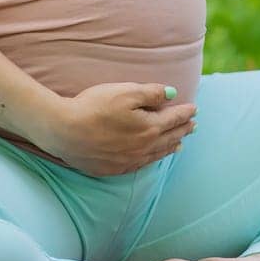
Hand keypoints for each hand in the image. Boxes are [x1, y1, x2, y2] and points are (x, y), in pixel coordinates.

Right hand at [31, 82, 197, 176]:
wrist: (64, 131)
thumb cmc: (94, 107)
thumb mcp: (125, 92)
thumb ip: (151, 93)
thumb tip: (171, 94)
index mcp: (149, 127)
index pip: (173, 119)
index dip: (185, 113)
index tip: (195, 109)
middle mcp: (143, 147)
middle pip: (169, 138)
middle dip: (183, 130)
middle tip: (193, 126)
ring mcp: (128, 160)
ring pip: (157, 154)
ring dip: (171, 147)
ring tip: (180, 144)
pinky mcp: (114, 168)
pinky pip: (141, 164)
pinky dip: (152, 159)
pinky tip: (152, 158)